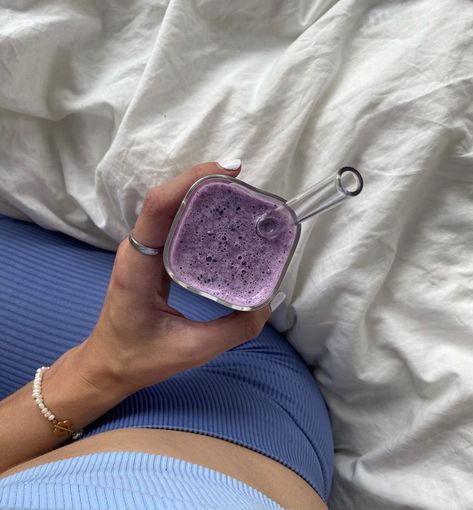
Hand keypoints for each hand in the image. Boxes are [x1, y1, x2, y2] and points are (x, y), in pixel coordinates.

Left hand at [80, 162, 270, 394]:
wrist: (107, 364)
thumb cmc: (140, 358)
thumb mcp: (192, 350)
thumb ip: (234, 330)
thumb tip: (268, 302)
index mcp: (139, 267)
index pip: (159, 208)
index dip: (191, 181)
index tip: (230, 172)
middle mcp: (138, 250)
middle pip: (168, 199)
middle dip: (205, 183)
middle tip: (244, 186)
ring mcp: (144, 250)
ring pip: (171, 207)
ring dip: (202, 195)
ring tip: (240, 197)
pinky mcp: (153, 256)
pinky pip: (175, 224)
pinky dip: (199, 213)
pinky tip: (224, 218)